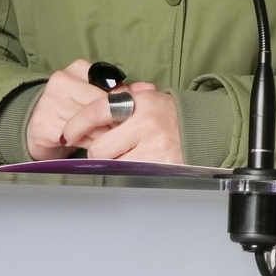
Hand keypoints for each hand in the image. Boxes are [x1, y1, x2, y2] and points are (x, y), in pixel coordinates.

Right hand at [24, 60, 151, 160]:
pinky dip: (87, 143)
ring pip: (90, 122)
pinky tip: (90, 145)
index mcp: (79, 68)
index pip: (112, 85)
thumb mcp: (99, 96)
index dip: (123, 103)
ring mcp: (50, 101)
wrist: (39, 127)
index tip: (130, 115)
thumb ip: (124, 91)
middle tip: (123, 132)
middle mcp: (62, 80)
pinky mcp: (43, 123)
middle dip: (115, 121)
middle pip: (101, 104)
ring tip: (108, 140)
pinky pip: (75, 136)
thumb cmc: (76, 110)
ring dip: (103, 135)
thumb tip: (150, 88)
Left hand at [61, 85, 182, 163]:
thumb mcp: (148, 100)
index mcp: (141, 101)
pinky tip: (141, 163)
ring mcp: (155, 146)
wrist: (207, 128)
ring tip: (130, 154)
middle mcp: (147, 122)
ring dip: (116, 163)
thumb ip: (120, 103)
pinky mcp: (162, 166)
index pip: (97, 111)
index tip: (68, 133)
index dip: (77, 124)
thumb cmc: (170, 116)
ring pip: (113, 165)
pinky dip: (130, 172)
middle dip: (100, 151)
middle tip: (110, 148)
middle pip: (99, 148)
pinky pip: (130, 175)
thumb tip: (82, 116)